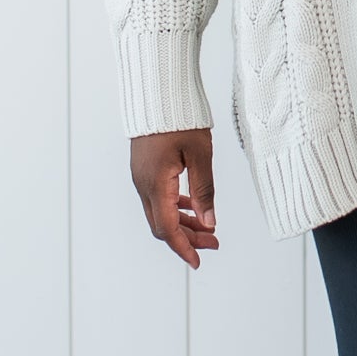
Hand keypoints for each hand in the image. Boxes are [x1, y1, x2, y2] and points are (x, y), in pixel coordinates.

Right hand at [129, 128, 218, 268]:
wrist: (158, 94)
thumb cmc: (181, 119)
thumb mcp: (200, 154)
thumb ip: (204, 190)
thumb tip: (210, 223)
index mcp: (155, 184)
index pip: (167, 228)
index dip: (183, 247)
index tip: (198, 261)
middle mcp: (143, 185)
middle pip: (163, 225)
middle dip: (188, 238)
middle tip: (215, 243)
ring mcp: (141, 178)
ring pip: (160, 213)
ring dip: (183, 224)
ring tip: (209, 230)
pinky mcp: (144, 170)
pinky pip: (158, 198)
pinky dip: (176, 208)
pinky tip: (193, 208)